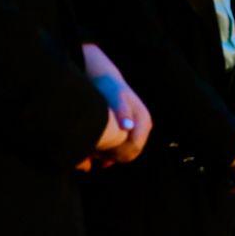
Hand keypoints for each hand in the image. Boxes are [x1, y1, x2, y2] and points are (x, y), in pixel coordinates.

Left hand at [82, 43, 151, 165]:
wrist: (105, 79)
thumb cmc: (109, 87)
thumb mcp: (116, 98)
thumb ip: (122, 112)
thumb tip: (127, 127)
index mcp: (144, 121)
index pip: (134, 148)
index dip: (116, 154)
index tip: (97, 153)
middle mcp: (143, 127)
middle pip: (130, 153)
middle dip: (112, 156)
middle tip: (91, 155)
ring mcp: (136, 130)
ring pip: (125, 153)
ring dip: (108, 156)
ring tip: (90, 153)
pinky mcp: (128, 131)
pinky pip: (121, 149)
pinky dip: (108, 154)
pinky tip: (93, 154)